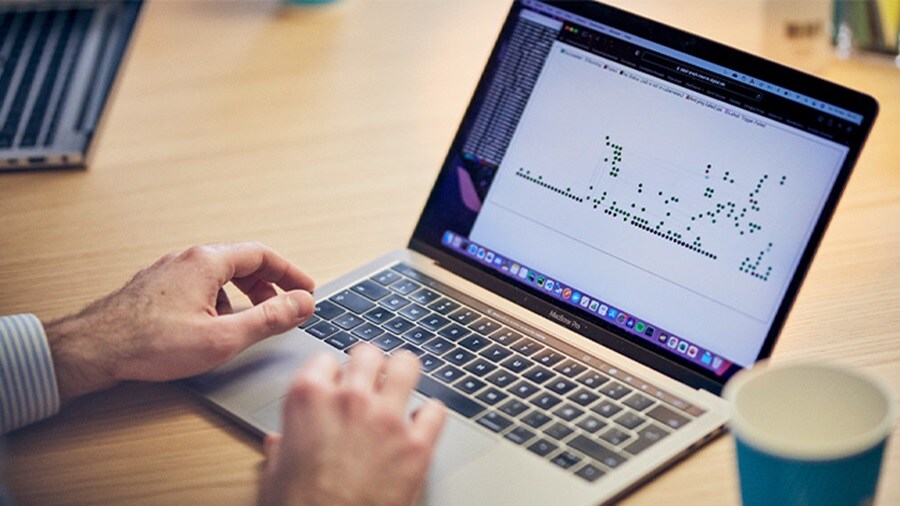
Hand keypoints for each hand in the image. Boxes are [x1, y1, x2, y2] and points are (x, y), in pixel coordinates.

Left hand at [45, 242, 315, 400]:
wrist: (92, 350)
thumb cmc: (150, 343)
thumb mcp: (223, 336)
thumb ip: (269, 319)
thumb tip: (302, 304)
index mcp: (207, 261)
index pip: (262, 255)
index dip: (290, 273)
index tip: (306, 289)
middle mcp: (187, 258)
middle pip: (241, 262)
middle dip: (268, 285)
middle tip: (284, 306)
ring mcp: (168, 271)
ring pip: (218, 275)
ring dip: (243, 294)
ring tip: (250, 320)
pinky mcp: (155, 288)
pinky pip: (198, 285)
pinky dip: (218, 300)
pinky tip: (213, 327)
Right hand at [258, 344, 445, 505]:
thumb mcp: (276, 474)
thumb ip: (282, 448)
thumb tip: (279, 443)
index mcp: (308, 398)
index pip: (325, 360)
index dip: (332, 373)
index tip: (336, 382)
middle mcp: (350, 399)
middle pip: (367, 353)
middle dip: (370, 365)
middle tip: (371, 379)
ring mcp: (387, 418)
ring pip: (406, 365)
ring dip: (404, 374)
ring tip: (402, 384)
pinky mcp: (418, 445)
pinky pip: (435, 411)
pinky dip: (430, 416)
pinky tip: (423, 423)